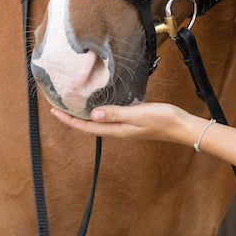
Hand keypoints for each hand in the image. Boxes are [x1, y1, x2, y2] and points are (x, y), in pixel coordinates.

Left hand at [49, 102, 195, 145]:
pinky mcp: (132, 121)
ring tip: (73, 105)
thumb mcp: (137, 114)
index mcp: (117, 129)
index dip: (69, 120)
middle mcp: (118, 129)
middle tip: (58, 107)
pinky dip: (99, 111)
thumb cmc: (162, 120)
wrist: (182, 126)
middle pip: (89, 125)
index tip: (54, 112)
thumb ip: (115, 113)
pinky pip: (109, 117)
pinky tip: (99, 105)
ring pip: (99, 122)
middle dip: (73, 118)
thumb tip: (92, 114)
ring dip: (84, 115)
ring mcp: (125, 126)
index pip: (87, 126)